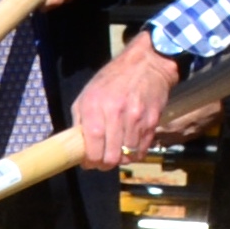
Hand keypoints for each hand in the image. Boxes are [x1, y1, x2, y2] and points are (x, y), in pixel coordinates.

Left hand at [69, 42, 181, 167]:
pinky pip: (142, 150)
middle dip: (104, 164)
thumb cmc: (112, 79)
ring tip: (116, 153)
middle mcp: (116, 114)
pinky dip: (134, 155)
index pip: (93, 145)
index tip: (88, 163)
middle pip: (111, 155)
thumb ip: (80, 118)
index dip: (90, 160)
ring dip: (120, 160)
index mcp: (95, 106)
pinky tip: (129, 148)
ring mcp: (136, 119)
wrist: (147, 64)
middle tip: (102, 162)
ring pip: (127, 156)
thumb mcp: (87, 93)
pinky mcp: (152, 122)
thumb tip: (76, 144)